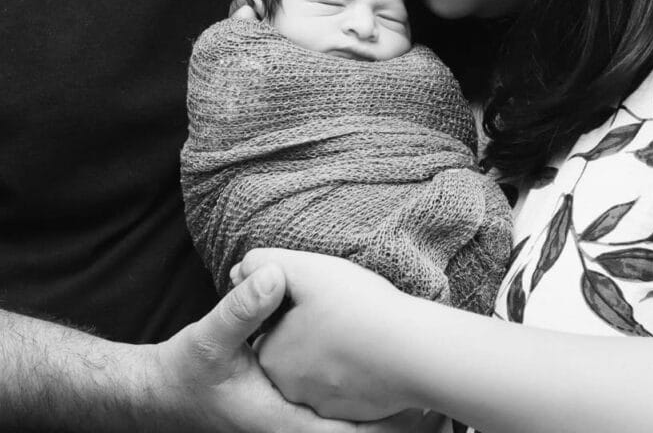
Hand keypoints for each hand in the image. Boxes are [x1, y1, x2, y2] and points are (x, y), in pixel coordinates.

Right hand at [149, 263, 423, 432]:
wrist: (169, 393)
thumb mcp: (209, 339)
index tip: (423, 413)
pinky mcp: (294, 409)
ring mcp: (295, 421)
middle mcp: (292, 427)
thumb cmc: (189, 372)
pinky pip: (337, 417)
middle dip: (397, 426)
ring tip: (435, 407)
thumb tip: (273, 274)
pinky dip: (365, 410)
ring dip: (387, 419)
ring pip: (351, 428)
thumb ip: (242, 310)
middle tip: (444, 412)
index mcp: (281, 421)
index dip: (384, 428)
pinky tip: (389, 387)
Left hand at [232, 249, 418, 421]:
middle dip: (312, 326)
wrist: (416, 354)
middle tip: (340, 304)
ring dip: (335, 346)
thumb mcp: (305, 269)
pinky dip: (358, 365)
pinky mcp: (355, 413)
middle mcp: (291, 390)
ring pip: (322, 365)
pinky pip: (349, 382)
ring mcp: (324, 406)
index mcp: (273, 357)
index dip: (294, 302)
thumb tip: (243, 268)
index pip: (271, 324)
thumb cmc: (358, 307)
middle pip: (295, 347)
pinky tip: (376, 345)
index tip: (318, 292)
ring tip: (361, 322)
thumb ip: (266, 264)